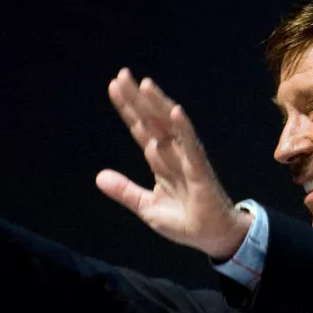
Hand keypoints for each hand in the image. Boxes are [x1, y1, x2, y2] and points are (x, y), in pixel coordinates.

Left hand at [97, 69, 251, 258]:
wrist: (212, 238)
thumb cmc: (185, 220)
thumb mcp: (147, 206)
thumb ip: (125, 190)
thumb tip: (99, 176)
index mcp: (160, 160)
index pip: (141, 128)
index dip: (128, 109)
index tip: (114, 87)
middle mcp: (173, 153)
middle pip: (152, 120)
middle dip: (137, 99)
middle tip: (122, 75)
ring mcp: (187, 159)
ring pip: (170, 126)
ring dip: (158, 105)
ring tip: (144, 85)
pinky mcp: (200, 170)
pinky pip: (191, 146)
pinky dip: (183, 129)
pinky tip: (174, 112)